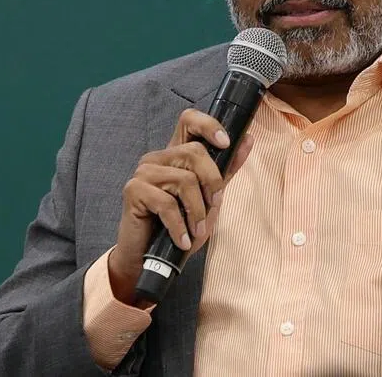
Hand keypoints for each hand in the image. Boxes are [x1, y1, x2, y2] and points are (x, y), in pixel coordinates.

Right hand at [107, 109, 253, 306]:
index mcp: (176, 154)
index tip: (226, 142)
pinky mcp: (134, 191)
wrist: (150, 261)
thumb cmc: (180, 228)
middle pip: (194, 151)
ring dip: (197, 211)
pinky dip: (180, 226)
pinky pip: (167, 203)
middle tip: (213, 206)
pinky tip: (182, 240)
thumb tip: (248, 140)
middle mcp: (158, 157)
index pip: (189, 120)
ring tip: (196, 231)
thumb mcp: (209, 200)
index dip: (209, 125)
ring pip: (184, 179)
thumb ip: (226, 170)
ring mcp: (144, 172)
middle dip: (212, 182)